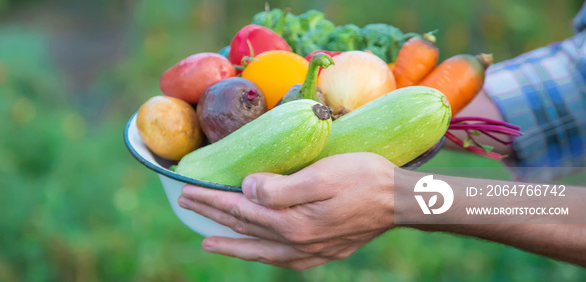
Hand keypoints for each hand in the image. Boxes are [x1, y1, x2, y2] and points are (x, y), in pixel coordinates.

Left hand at [178, 152, 396, 269]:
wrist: (401, 202)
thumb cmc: (364, 178)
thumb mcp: (322, 174)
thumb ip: (281, 187)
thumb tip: (246, 190)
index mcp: (292, 222)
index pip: (240, 209)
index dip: (212, 199)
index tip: (188, 190)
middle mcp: (296, 243)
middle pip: (244, 228)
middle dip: (213, 216)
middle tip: (187, 205)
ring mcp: (309, 252)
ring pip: (259, 249)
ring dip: (232, 243)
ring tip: (209, 242)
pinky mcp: (321, 253)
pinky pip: (281, 258)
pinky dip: (261, 255)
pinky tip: (257, 252)